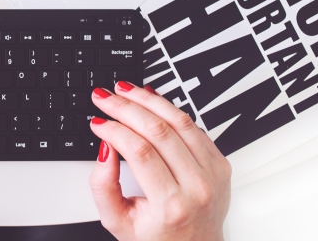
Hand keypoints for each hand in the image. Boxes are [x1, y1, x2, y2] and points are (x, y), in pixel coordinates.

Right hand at [88, 83, 230, 240]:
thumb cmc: (157, 237)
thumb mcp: (117, 221)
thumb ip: (103, 186)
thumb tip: (105, 147)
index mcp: (172, 206)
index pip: (140, 152)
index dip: (114, 129)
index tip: (97, 122)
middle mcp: (198, 187)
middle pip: (159, 131)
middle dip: (125, 107)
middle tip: (104, 98)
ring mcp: (213, 174)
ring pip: (179, 121)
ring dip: (147, 100)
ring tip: (124, 90)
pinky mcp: (220, 163)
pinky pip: (193, 126)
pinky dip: (169, 108)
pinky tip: (149, 99)